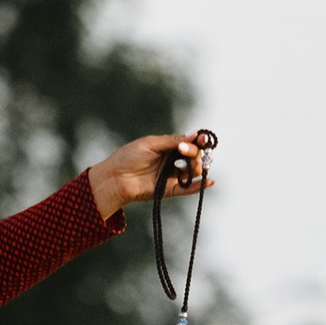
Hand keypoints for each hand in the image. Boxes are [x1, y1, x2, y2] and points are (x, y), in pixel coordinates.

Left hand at [89, 131, 214, 220]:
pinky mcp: (169, 190)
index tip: (203, 139)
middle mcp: (171, 160)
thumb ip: (173, 141)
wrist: (116, 177)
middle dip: (194, 152)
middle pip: (194, 156)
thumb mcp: (151, 144)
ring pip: (193, 171)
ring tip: (189, 165)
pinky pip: (188, 188)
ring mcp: (171, 175)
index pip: (188, 143)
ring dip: (196, 166)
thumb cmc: (129, 157)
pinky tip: (209, 182)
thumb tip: (195, 135)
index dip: (198, 141)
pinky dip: (199, 186)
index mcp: (167, 146)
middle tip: (184, 151)